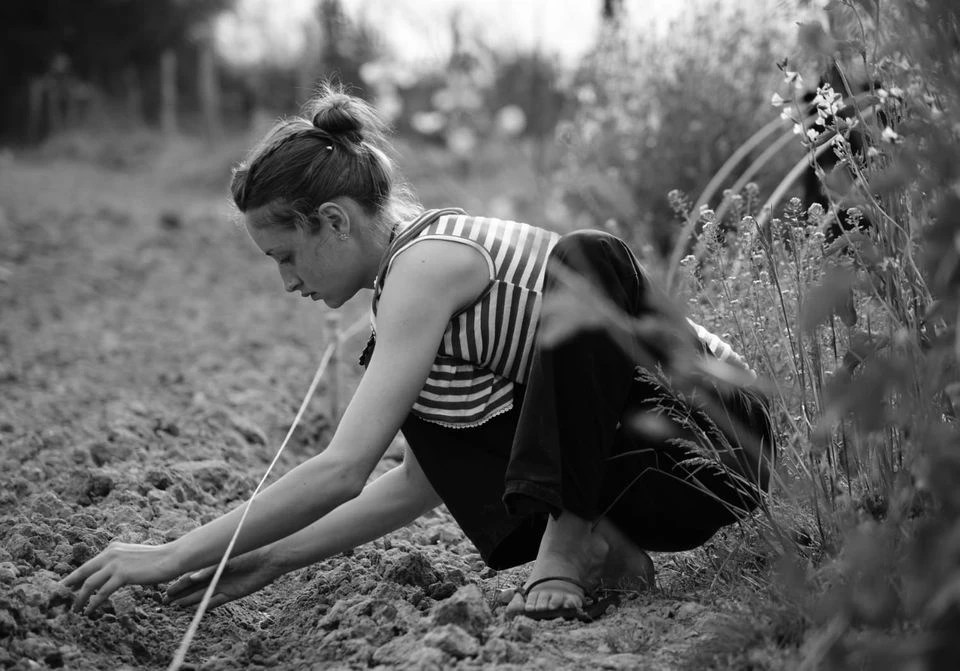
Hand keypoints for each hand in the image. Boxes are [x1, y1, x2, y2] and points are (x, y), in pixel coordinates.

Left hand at [60, 541, 179, 615]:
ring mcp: (115, 563)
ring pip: (89, 584)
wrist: (172, 558)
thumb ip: (121, 562)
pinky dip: (93, 603)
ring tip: (75, 610)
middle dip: (69, 586)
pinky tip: (89, 611)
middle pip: (83, 572)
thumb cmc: (158, 560)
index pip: (89, 564)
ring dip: (79, 599)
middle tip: (60, 598)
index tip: (66, 586)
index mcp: (113, 548)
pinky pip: (102, 592)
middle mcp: (111, 553)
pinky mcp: (122, 574)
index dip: (75, 576)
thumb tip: (112, 574)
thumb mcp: (134, 557)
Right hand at [164, 550, 280, 610]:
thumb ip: (209, 568)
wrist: (269, 558)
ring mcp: (224, 584)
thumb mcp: (226, 558)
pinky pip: (216, 601)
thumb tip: (191, 578)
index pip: (191, 575)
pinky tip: (193, 610)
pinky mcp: (233, 593)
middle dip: (179, 593)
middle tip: (164, 601)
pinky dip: (205, 606)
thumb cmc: (248, 552)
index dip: (178, 583)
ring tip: (175, 606)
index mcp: (212, 564)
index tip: (165, 590)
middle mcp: (216, 575)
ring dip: (189, 601)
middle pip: (194, 587)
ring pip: (202, 595)